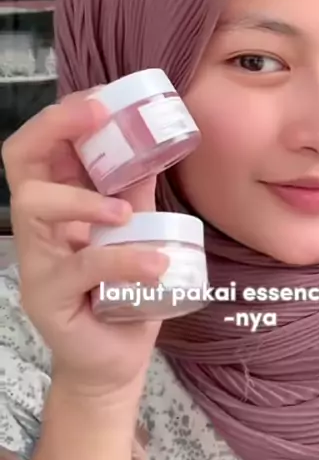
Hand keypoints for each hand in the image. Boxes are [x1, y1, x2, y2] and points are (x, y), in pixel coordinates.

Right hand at [2, 92, 167, 404]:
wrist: (115, 360)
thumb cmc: (121, 292)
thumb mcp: (135, 233)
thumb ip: (136, 194)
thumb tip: (154, 149)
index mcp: (58, 204)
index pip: (40, 146)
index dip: (63, 116)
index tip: (102, 99)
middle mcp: (38, 226)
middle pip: (20, 160)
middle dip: (55, 127)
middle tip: (97, 116)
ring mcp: (36, 261)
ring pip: (35, 206)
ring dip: (83, 198)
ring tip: (128, 211)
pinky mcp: (48, 297)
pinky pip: (79, 268)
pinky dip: (122, 259)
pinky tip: (156, 263)